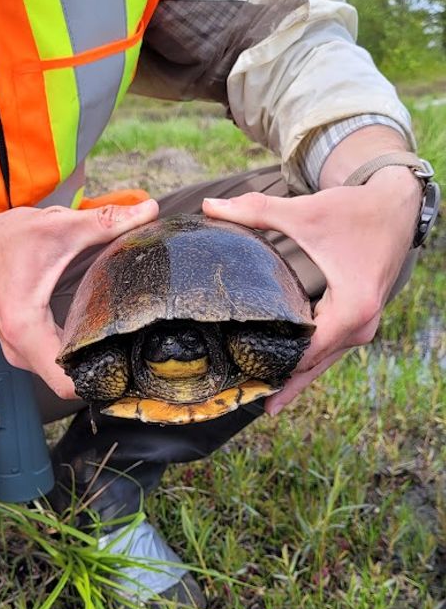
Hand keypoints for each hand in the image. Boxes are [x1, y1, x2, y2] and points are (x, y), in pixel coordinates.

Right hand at [0, 200, 158, 397]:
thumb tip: (148, 209)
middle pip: (70, 382)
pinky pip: (56, 364)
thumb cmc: (3, 241)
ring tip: (123, 342)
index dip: (101, 380)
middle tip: (137, 350)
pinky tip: (99, 336)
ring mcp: (21, 353)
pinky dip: (78, 354)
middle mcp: (21, 350)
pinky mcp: (24, 348)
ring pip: (63, 374)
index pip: (66, 384)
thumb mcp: (58, 227)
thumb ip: (106, 221)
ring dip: (91, 361)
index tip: (128, 366)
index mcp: (27, 330)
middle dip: (104, 368)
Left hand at [203, 168, 420, 413]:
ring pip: (324, 361)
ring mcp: (364, 327)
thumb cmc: (356, 211)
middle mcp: (362, 325)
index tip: (249, 380)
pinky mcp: (360, 322)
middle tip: (251, 402)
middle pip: (316, 365)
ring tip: (266, 400)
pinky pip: (331, 350)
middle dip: (285, 383)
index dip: (278, 366)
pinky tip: (286, 374)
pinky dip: (309, 362)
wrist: (397, 206)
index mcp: (352, 307)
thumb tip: (210, 206)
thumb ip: (257, 211)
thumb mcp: (305, 212)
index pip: (308, 350)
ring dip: (297, 378)